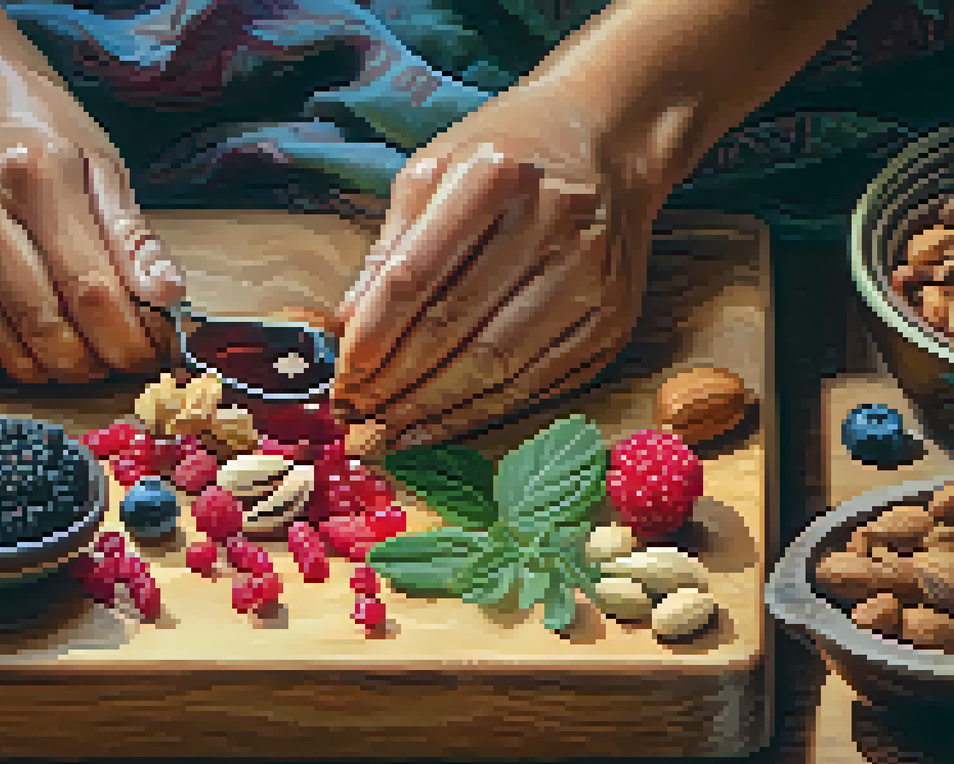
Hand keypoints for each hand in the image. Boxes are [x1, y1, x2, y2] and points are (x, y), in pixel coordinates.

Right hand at [0, 123, 185, 383]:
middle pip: (41, 320)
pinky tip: (21, 352)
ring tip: (74, 357)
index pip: (88, 284)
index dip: (125, 336)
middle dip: (87, 362)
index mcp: (33, 174)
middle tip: (110, 365)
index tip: (148, 357)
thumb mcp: (99, 165)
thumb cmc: (40, 137)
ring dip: (46, 369)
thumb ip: (133, 237)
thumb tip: (168, 297)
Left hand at [332, 90, 659, 449]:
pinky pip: (536, 382)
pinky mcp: (613, 317)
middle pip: (456, 328)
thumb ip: (390, 247)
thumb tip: (346, 325)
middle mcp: (551, 224)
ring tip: (386, 431)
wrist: (611, 141)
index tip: (341, 376)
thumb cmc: (505, 153)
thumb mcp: (433, 171)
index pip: (417, 275)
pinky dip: (482, 411)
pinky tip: (440, 424)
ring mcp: (591, 275)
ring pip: (496, 366)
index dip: (374, 335)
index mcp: (494, 176)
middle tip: (355, 417)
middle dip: (395, 383)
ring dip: (432, 408)